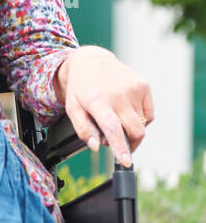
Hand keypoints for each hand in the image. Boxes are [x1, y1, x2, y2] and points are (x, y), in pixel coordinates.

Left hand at [54, 45, 153, 167]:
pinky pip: (149, 114)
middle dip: (130, 144)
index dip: (121, 148)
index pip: (113, 129)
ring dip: (132, 130)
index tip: (126, 161)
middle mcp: (118, 95)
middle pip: (134, 131)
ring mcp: (133, 89)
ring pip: (142, 124)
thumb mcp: (73, 108)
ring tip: (118, 121)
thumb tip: (97, 146)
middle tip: (119, 144)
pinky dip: (141, 120)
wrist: (91, 61)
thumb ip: (83, 129)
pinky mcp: (143, 86)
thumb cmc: (81, 88)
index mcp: (98, 102)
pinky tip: (128, 112)